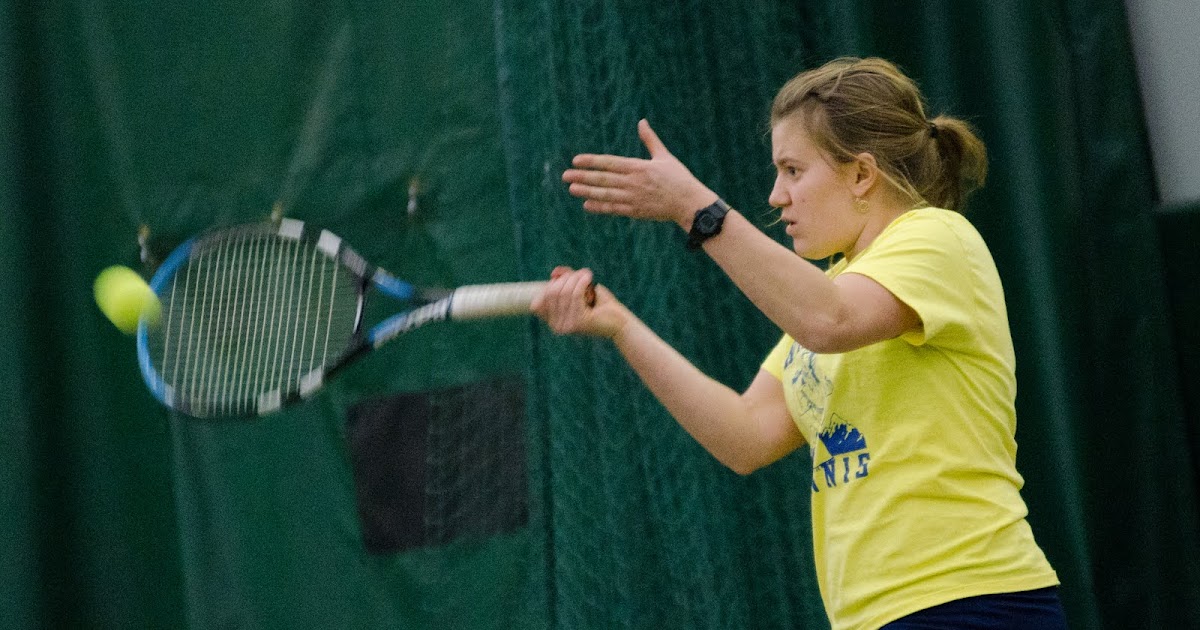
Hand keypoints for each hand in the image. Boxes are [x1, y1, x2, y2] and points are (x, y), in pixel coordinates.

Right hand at [531, 267, 625, 338]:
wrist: (620, 323)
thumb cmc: (599, 305)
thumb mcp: (579, 289)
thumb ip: (566, 280)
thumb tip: (555, 272)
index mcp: (553, 322)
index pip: (541, 299)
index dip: (553, 283)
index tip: (568, 277)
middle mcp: (556, 327)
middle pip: (551, 293)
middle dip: (566, 278)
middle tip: (581, 273)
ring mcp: (567, 326)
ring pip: (564, 292)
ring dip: (576, 278)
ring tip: (587, 274)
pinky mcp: (579, 322)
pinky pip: (575, 295)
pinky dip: (582, 282)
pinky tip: (589, 277)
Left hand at [562, 119, 716, 226]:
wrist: (689, 203)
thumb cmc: (678, 178)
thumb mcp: (664, 156)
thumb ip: (650, 140)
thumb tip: (642, 121)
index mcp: (639, 166)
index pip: (610, 162)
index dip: (592, 161)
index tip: (576, 160)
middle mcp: (634, 182)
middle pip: (603, 178)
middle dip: (583, 176)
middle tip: (565, 175)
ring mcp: (634, 198)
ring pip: (605, 194)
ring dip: (587, 191)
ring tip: (572, 188)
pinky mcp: (636, 211)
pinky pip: (614, 209)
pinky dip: (600, 207)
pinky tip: (587, 204)